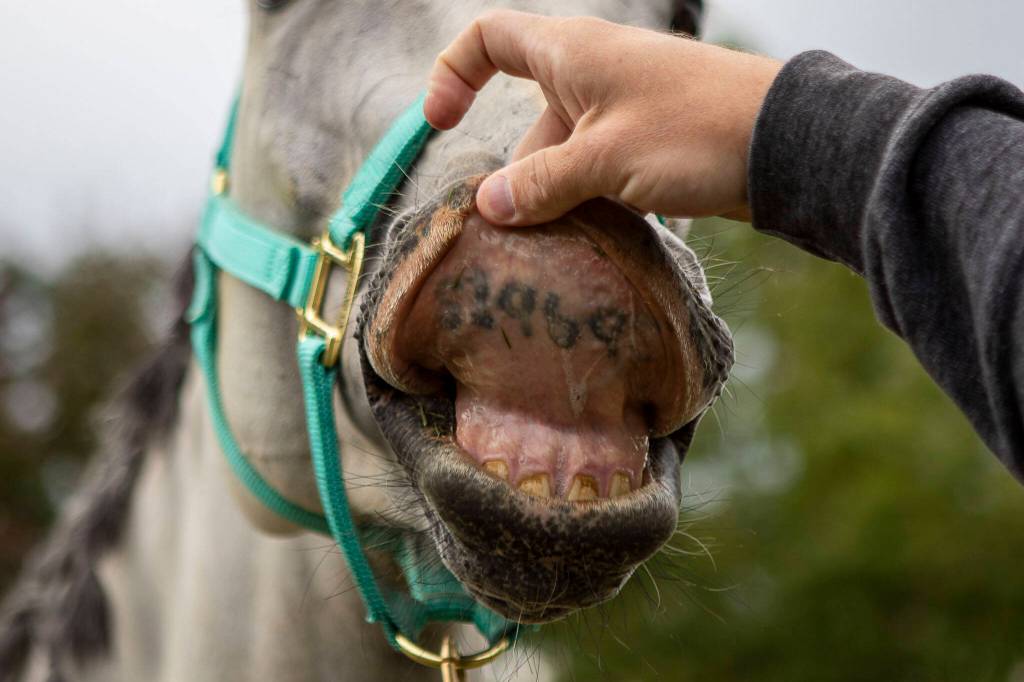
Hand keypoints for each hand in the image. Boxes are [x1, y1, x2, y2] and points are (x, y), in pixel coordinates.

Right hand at [425, 10, 781, 224]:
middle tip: (512, 230)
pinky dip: (587, 202)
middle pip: (525, 119)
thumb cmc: (692, 131)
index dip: (453, 73)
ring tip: (556, 246)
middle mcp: (591, 75)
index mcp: (570, 52)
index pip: (490, 39)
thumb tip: (486, 206)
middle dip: (515, 174)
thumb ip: (539, 183)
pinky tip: (594, 241)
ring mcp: (621, 111)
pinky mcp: (647, 144)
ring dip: (553, 198)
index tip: (439, 123)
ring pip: (563, 154)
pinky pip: (596, 171)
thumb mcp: (602, 159)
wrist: (784, 144)